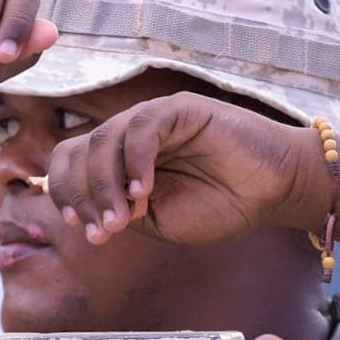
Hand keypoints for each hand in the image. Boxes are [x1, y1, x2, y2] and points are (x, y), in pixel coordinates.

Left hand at [45, 91, 318, 246]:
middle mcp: (130, 136)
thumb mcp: (160, 222)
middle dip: (85, 194)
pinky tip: (142, 192)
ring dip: (106, 184)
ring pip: (104, 139)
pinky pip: (142, 128)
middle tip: (105, 230)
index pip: (72, 162)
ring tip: (124, 218)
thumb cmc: (220, 205)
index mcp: (120, 161)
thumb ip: (123, 213)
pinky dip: (135, 162)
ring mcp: (154, 119)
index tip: (81, 227)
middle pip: (80, 150)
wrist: (272, 191)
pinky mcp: (180, 109)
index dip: (66, 192)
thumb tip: (88, 216)